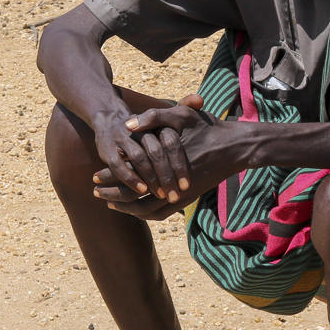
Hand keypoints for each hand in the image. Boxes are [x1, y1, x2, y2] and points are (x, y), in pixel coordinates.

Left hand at [92, 94, 234, 218]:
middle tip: (95, 193)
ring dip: (127, 208)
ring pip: (146, 211)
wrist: (236, 147)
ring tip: (111, 203)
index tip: (93, 176)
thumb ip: (152, 117)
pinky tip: (135, 208)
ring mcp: (180, 196)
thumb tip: (126, 126)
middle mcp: (171, 185)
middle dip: (113, 195)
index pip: (130, 174)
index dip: (110, 176)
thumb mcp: (181, 115)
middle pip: (134, 197)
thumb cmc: (208, 128)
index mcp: (165, 164)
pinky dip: (144, 213)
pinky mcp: (186, 201)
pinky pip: (160, 214)